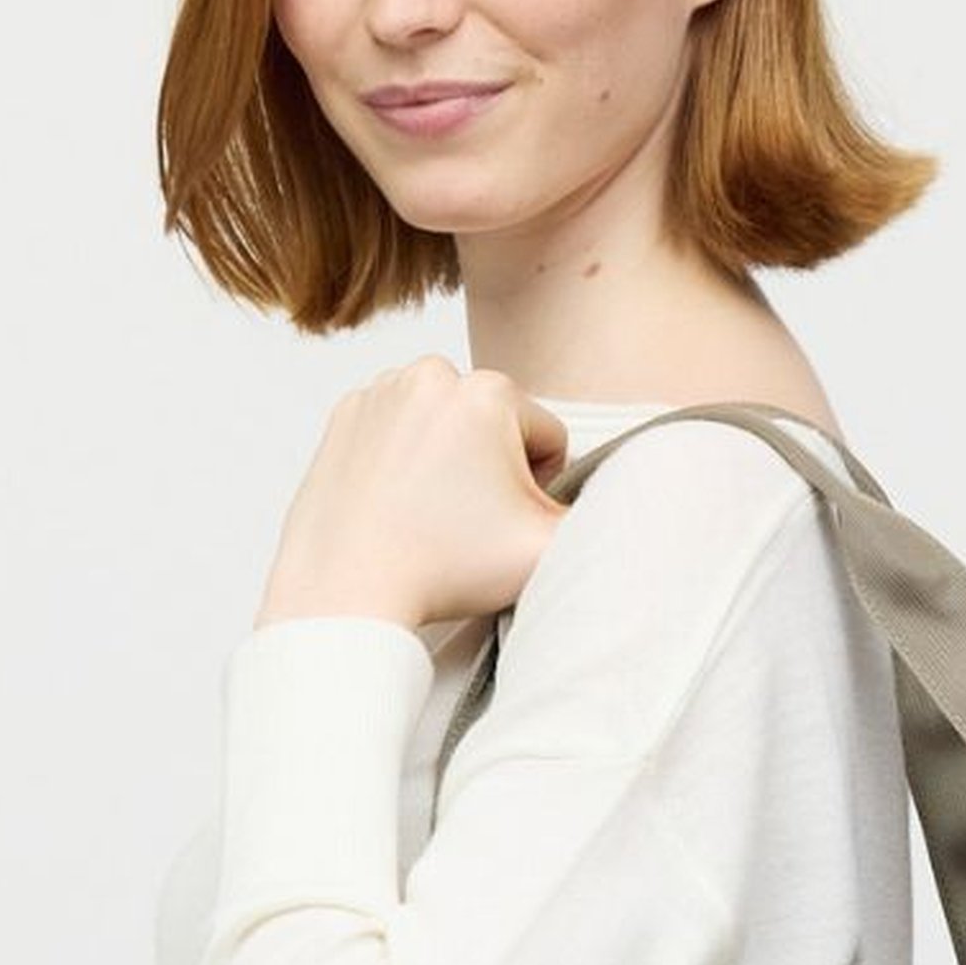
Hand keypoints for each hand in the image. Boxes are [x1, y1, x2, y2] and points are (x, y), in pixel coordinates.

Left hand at [257, 357, 572, 631]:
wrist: (348, 589)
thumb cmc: (442, 569)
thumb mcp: (549, 551)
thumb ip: (601, 519)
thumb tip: (619, 503)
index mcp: (490, 392)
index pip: (549, 437)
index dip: (539, 488)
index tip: (505, 520)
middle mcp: (432, 375)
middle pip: (496, 426)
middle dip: (493, 469)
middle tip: (467, 522)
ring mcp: (382, 392)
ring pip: (447, 425)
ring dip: (449, 461)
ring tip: (431, 513)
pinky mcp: (346, 416)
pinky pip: (399, 430)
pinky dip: (404, 461)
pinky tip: (398, 502)